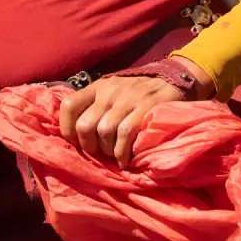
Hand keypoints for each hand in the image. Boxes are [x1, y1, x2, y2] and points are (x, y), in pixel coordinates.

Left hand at [58, 59, 212, 169]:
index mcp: (98, 87)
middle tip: (100, 152)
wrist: (173, 81)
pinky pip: (125, 135)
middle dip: (90, 146)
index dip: (67, 129)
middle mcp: (109, 91)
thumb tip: (76, 132)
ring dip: (109, 151)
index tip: (77, 142)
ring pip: (104, 132)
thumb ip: (95, 106)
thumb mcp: (113, 92)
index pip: (68, 106)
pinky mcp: (145, 108)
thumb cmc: (139, 93)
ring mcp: (127, 99)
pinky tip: (126, 159)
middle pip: (85, 125)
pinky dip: (123, 153)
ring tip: (116, 155)